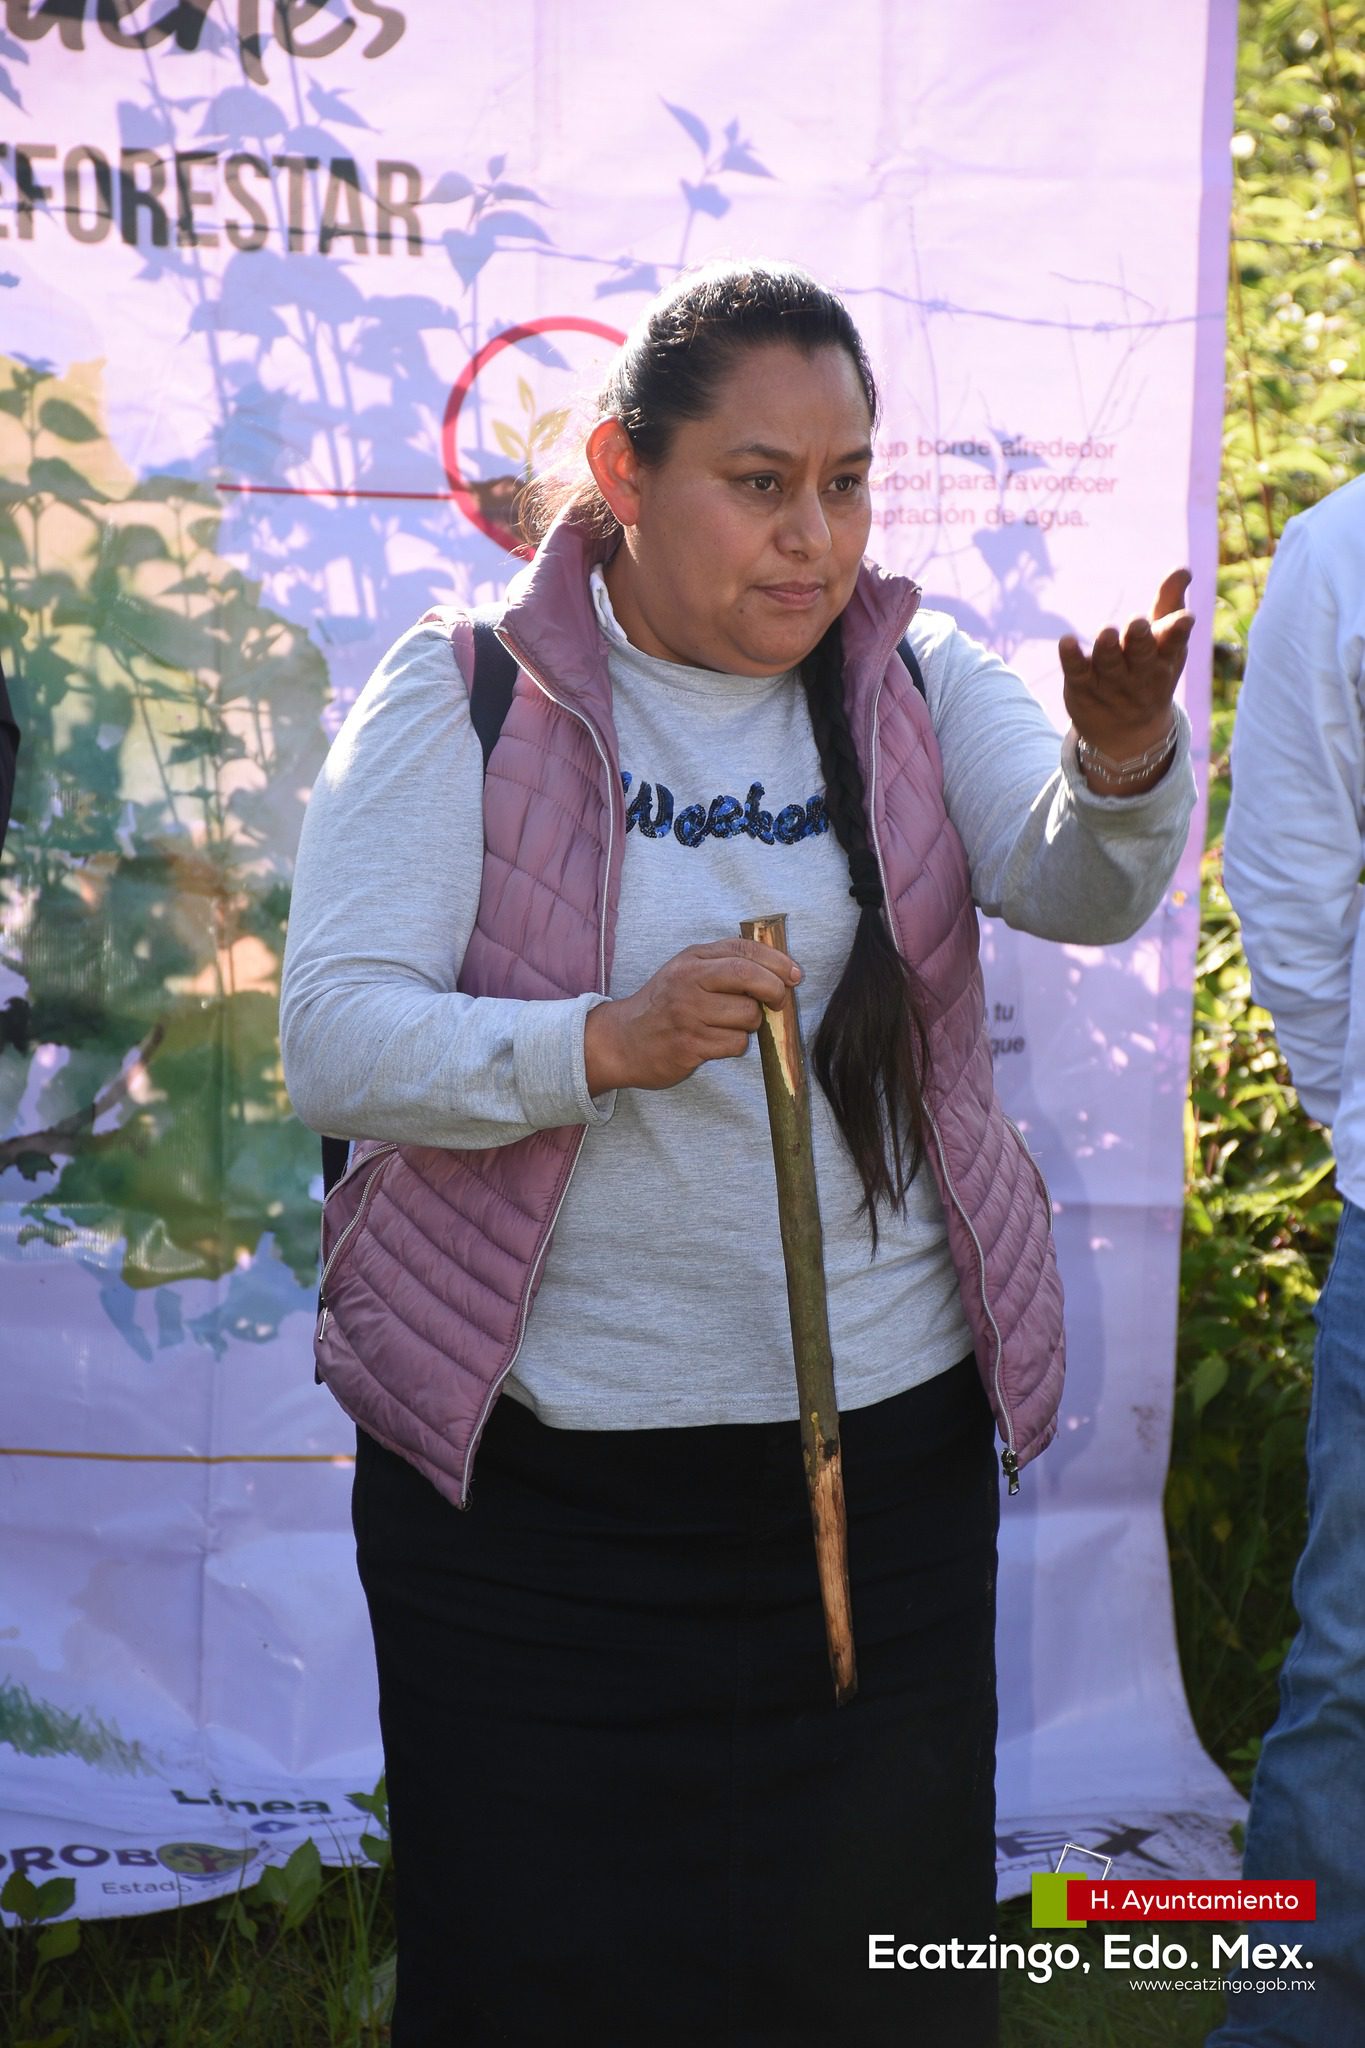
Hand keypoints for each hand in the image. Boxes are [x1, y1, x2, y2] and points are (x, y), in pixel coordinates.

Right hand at [584, 939, 801, 1093]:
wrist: (624, 1040)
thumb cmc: (665, 1005)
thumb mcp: (687, 972)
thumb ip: (724, 963)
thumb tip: (779, 970)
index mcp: (692, 959)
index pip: (743, 951)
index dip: (777, 961)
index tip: (795, 975)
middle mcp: (689, 982)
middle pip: (750, 978)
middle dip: (775, 991)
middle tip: (778, 1002)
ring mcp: (688, 1014)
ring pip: (747, 1016)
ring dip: (750, 1024)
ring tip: (729, 1024)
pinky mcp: (690, 1045)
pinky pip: (735, 1044)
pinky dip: (735, 1045)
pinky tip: (716, 1042)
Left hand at [1058, 568, 1193, 791]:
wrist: (1128, 735)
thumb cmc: (1150, 673)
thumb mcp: (1166, 643)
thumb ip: (1170, 603)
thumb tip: (1183, 569)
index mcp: (1165, 660)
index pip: (1174, 645)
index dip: (1178, 632)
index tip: (1184, 619)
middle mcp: (1140, 674)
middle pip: (1141, 656)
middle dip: (1140, 640)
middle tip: (1137, 623)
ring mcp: (1111, 684)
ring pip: (1109, 666)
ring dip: (1108, 649)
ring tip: (1107, 631)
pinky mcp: (1082, 689)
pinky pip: (1076, 673)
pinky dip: (1071, 658)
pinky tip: (1066, 641)